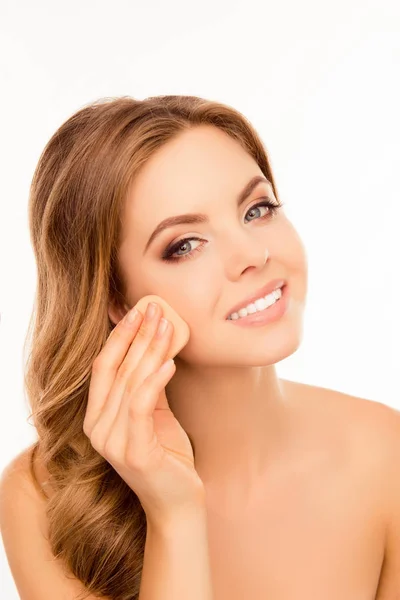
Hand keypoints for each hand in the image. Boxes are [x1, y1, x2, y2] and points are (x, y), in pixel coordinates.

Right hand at [83, 302, 204, 523]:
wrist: (178, 502)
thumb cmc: (167, 455)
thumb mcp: (154, 413)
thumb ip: (147, 383)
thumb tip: (155, 343)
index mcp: (97, 417)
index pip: (103, 367)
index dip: (120, 336)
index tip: (138, 310)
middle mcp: (98, 428)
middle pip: (118, 370)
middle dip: (138, 336)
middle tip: (156, 309)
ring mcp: (113, 442)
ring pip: (130, 384)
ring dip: (150, 351)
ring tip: (167, 326)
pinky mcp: (134, 452)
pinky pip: (142, 406)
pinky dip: (155, 381)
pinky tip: (170, 362)